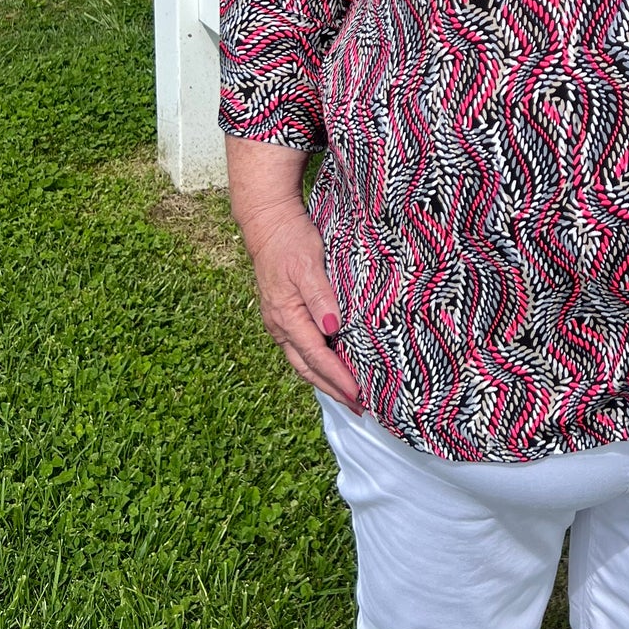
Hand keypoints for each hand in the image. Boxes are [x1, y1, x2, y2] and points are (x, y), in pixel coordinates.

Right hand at [224, 136, 363, 414]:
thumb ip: (320, 297)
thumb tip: (332, 329)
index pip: (316, 356)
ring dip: (325, 379)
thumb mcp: (308, 264)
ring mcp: (280, 322)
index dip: (338, 377)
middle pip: (308, 368)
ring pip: (303, 361)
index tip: (359, 394)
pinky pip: (301, 348)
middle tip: (360, 406)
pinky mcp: (284, 315)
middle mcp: (280, 326)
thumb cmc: (291, 241)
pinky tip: (332, 365)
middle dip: (333, 388)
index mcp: (287, 317)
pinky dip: (318, 363)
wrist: (268, 223)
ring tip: (349, 394)